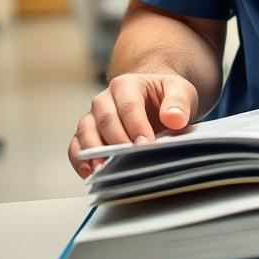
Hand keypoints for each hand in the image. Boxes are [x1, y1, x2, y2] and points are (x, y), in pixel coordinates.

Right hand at [67, 72, 198, 178]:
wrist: (156, 101)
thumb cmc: (167, 97)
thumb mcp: (181, 92)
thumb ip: (179, 103)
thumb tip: (174, 118)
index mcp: (127, 84)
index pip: (129, 106)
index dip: (136, 126)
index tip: (146, 145)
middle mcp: (105, 99)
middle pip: (105, 119)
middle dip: (117, 141)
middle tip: (128, 160)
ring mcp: (94, 117)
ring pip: (86, 131)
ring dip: (93, 152)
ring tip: (104, 171)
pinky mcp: (88, 135)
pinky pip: (76, 146)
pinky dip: (79, 159)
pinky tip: (89, 173)